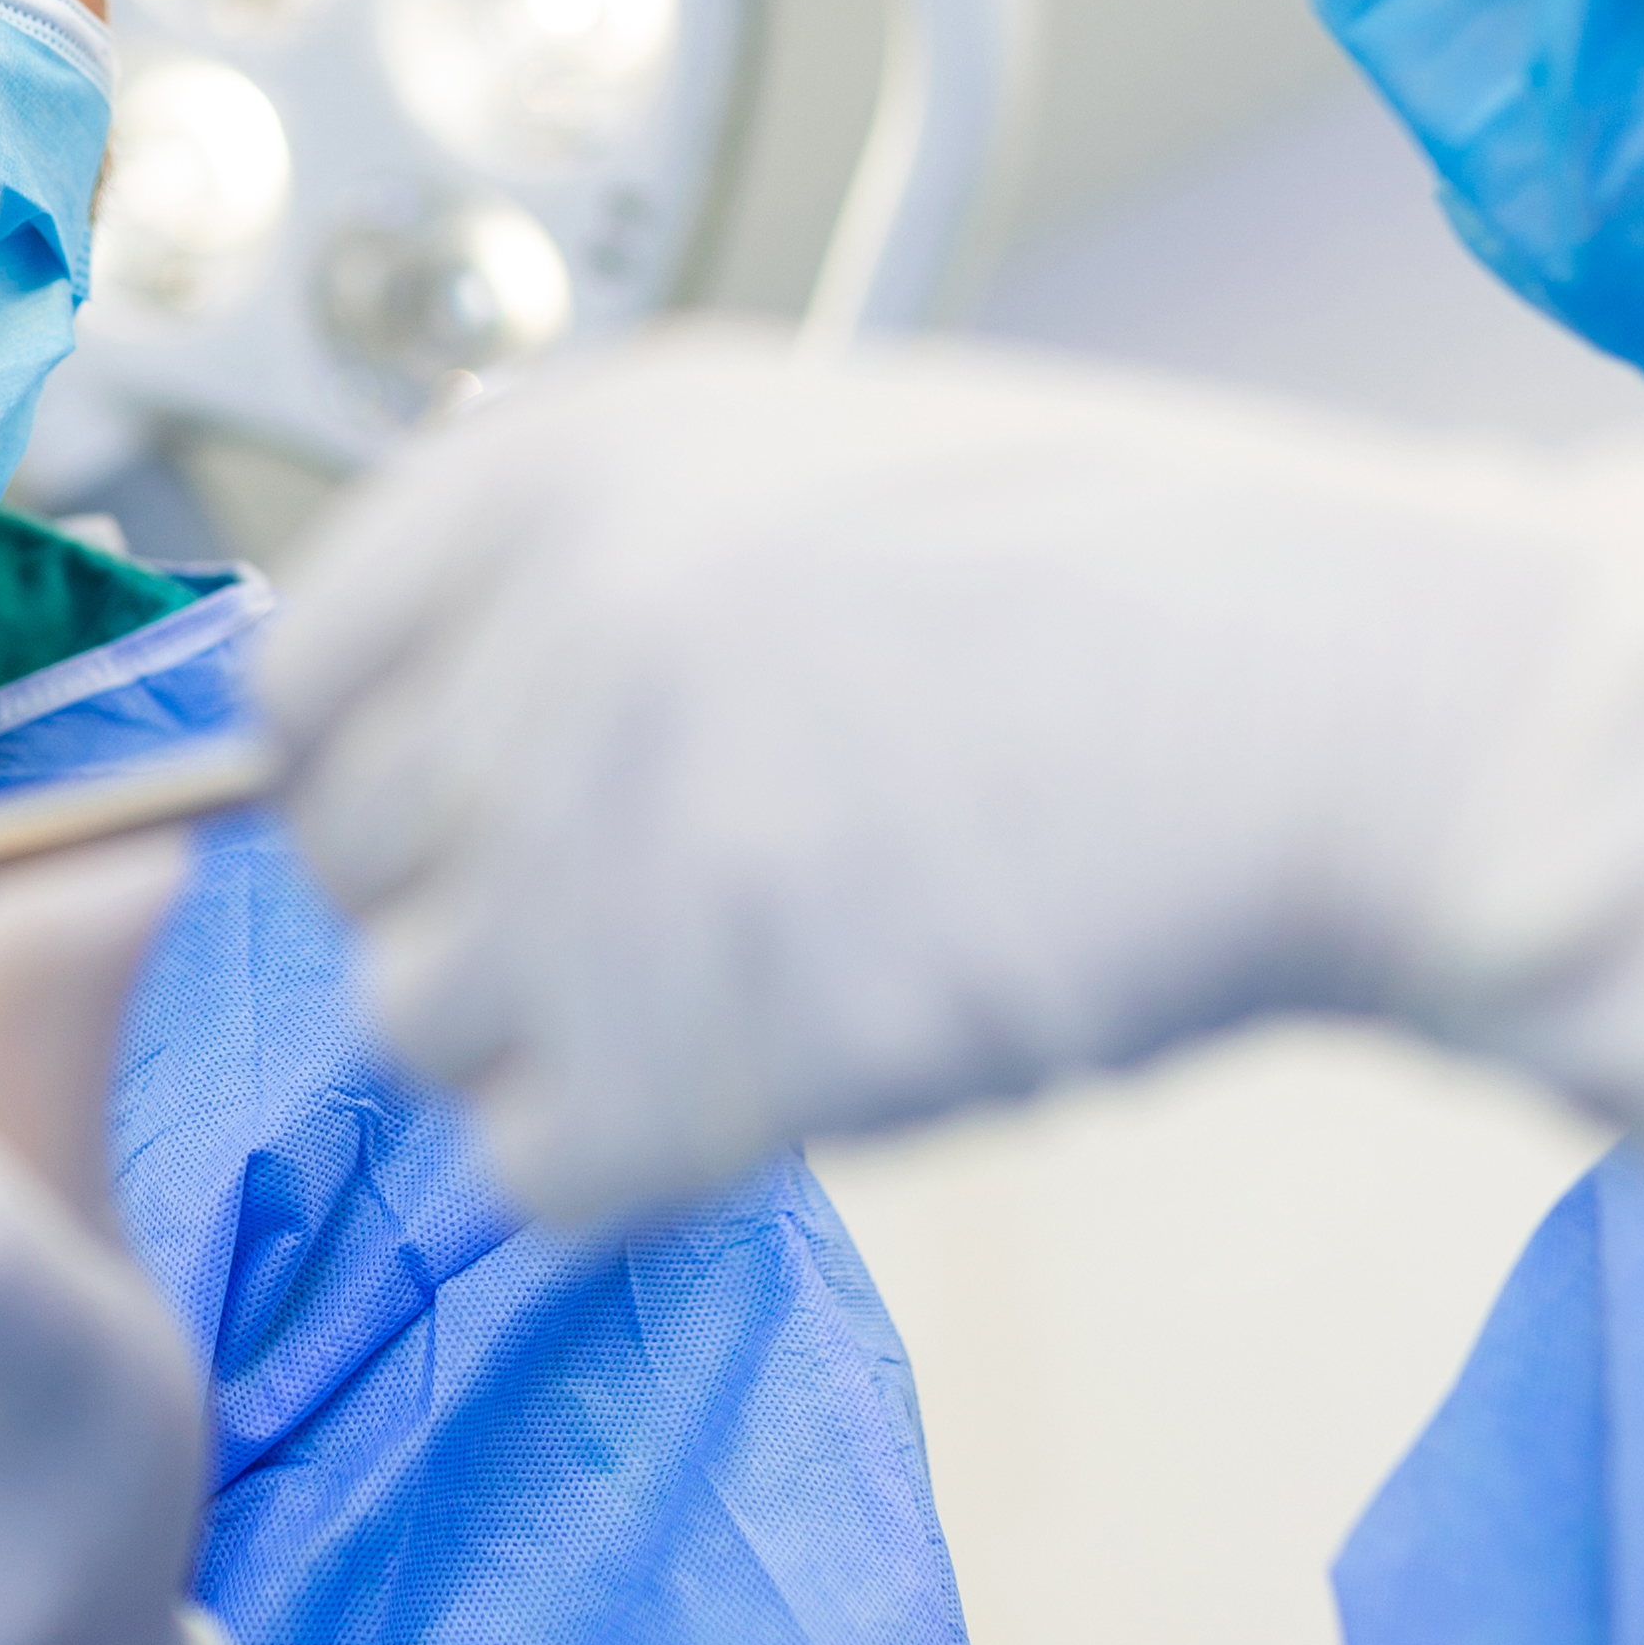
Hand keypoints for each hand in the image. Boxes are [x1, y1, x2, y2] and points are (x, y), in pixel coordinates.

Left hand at [262, 322, 1643, 1236]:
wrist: (1349, 707)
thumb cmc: (1131, 578)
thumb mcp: (803, 469)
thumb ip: (584, 570)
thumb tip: (434, 718)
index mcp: (551, 467)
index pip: (294, 677)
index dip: (392, 763)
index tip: (490, 809)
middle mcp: (527, 644)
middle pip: (346, 862)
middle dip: (478, 900)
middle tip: (670, 908)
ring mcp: (585, 863)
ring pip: (419, 1027)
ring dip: (553, 1042)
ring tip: (753, 991)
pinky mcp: (670, 1066)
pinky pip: (528, 1177)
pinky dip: (633, 1168)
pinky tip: (782, 1084)